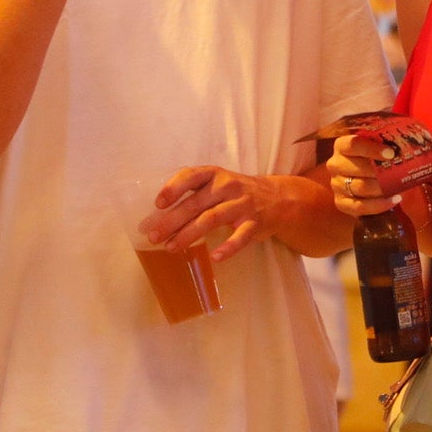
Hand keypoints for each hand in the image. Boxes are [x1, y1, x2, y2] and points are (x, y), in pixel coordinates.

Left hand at [140, 166, 285, 261]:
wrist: (277, 198)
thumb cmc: (234, 193)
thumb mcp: (216, 183)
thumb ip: (192, 195)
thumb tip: (156, 218)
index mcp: (214, 174)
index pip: (191, 176)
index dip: (174, 188)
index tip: (158, 204)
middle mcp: (227, 186)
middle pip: (195, 204)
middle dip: (172, 220)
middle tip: (154, 236)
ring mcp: (242, 204)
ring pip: (212, 218)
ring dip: (189, 234)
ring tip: (171, 247)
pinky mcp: (254, 222)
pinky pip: (240, 236)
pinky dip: (228, 247)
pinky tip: (215, 257)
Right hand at [326, 133, 399, 217]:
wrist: (363, 180)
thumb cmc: (372, 160)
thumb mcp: (375, 149)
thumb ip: (385, 145)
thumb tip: (404, 146)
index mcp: (342, 146)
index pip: (353, 144)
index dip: (372, 148)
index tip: (391, 153)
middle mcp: (335, 165)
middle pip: (357, 167)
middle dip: (379, 171)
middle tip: (397, 172)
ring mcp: (337, 185)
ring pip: (360, 187)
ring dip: (381, 188)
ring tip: (397, 187)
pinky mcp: (341, 203)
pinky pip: (359, 206)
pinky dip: (379, 205)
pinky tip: (393, 200)